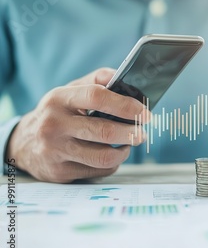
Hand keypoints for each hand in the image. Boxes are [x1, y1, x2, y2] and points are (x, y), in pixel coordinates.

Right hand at [7, 68, 149, 182]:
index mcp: (59, 99)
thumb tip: (125, 75)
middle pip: (104, 131)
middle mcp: (54, 125)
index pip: (97, 97)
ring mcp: (55, 151)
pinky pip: (98, 171)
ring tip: (129, 144)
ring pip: (103, 157)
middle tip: (142, 132)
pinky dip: (111, 164)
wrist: (24, 144)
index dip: (125, 105)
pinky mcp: (60, 172)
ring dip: (124, 152)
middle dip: (131, 133)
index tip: (144, 112)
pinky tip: (111, 155)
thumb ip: (97, 80)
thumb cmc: (57, 114)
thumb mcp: (69, 91)